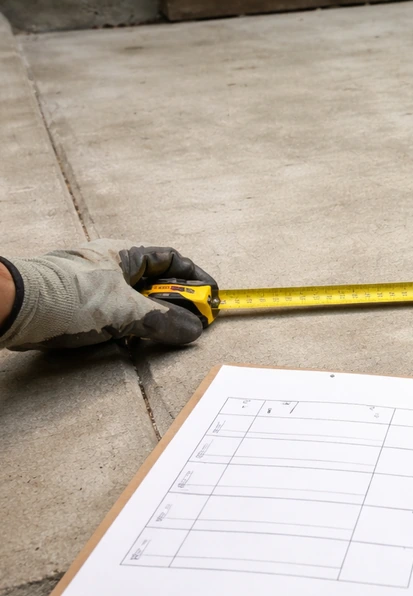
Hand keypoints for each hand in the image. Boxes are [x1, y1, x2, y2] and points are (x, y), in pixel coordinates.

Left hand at [0, 240, 216, 349]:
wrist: (14, 309)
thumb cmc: (66, 297)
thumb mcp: (125, 311)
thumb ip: (164, 321)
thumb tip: (193, 330)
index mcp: (125, 254)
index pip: (172, 260)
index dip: (195, 278)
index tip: (211, 299)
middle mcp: (112, 266)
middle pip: (158, 283)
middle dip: (179, 303)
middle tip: (193, 323)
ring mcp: (96, 286)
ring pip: (139, 302)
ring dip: (155, 319)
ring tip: (164, 336)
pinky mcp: (82, 307)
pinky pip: (119, 316)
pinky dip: (133, 328)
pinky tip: (133, 342)